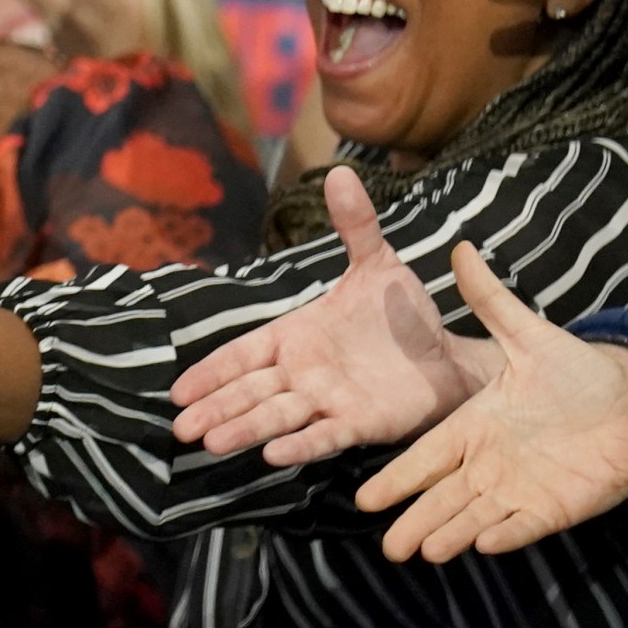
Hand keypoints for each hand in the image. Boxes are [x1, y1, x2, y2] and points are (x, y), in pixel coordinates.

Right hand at [171, 167, 489, 465]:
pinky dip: (300, 444)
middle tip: (182, 428)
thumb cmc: (404, 313)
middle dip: (216, 407)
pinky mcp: (360, 423)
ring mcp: (329, 399)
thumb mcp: (378, 263)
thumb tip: (341, 172)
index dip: (212, 372)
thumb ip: (356, 224)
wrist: (450, 353)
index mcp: (297, 334)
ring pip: (277, 416)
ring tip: (211, 442)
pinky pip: (324, 435)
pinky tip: (272, 455)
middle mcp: (304, 371)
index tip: (177, 391)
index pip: (244, 354)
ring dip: (244, 428)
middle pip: (250, 391)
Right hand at [358, 243, 627, 562]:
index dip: (398, 476)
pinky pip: (524, 524)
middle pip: (443, 497)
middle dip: (414, 519)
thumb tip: (463, 249)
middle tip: (385, 546)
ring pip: (475, 516)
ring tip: (422, 551)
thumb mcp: (532, 335)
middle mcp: (490, 463)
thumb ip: (494, 301)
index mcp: (476, 425)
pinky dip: (505, 534)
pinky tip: (483, 544)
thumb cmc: (583, 375)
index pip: (428, 455)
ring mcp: (521, 489)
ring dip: (450, 533)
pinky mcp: (555, 508)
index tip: (365, 497)